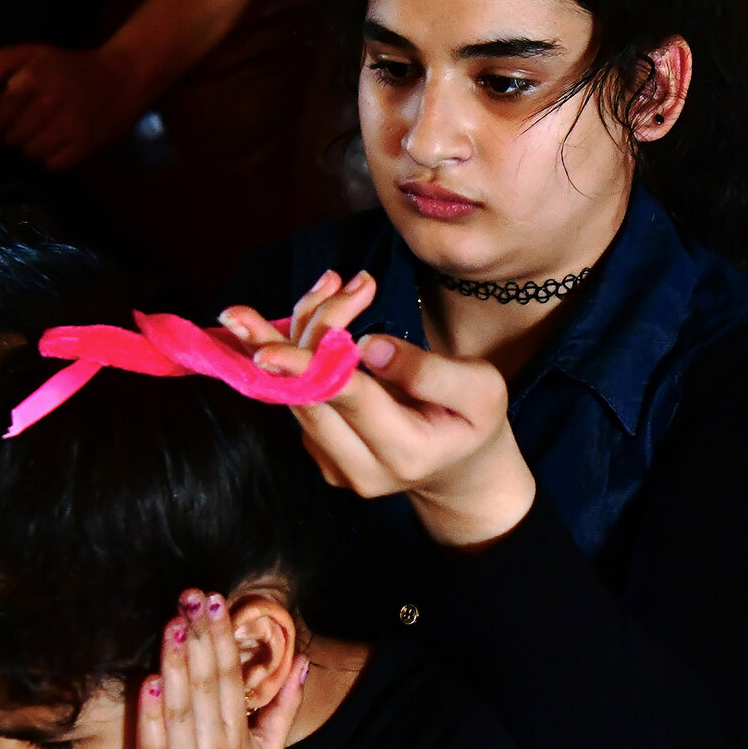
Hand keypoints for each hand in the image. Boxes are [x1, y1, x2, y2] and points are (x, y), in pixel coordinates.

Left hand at [0, 43, 148, 169]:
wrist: (122, 78)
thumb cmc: (72, 67)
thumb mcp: (35, 52)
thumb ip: (1, 60)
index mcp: (31, 80)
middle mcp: (47, 104)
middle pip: (11, 138)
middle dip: (14, 135)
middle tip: (26, 128)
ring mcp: (67, 127)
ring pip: (31, 153)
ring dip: (33, 147)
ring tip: (44, 134)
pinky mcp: (84, 145)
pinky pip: (53, 164)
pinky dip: (53, 158)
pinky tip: (60, 144)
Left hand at [127, 592, 308, 748]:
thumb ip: (284, 708)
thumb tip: (302, 663)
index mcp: (239, 740)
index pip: (230, 679)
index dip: (222, 639)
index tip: (215, 600)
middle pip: (208, 688)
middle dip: (200, 639)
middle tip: (192, 596)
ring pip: (182, 713)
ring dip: (177, 666)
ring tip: (172, 625)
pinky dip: (152, 717)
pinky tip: (150, 683)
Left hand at [220, 272, 537, 548]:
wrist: (459, 468)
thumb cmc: (473, 421)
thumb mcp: (481, 390)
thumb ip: (430, 371)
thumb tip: (369, 345)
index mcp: (406, 452)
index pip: (347, 400)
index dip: (308, 367)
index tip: (266, 349)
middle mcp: (360, 469)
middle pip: (310, 393)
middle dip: (314, 326)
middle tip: (335, 279)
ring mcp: (334, 467)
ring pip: (294, 392)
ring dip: (302, 331)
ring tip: (331, 284)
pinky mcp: (319, 454)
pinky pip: (296, 396)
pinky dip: (301, 350)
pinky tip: (326, 312)